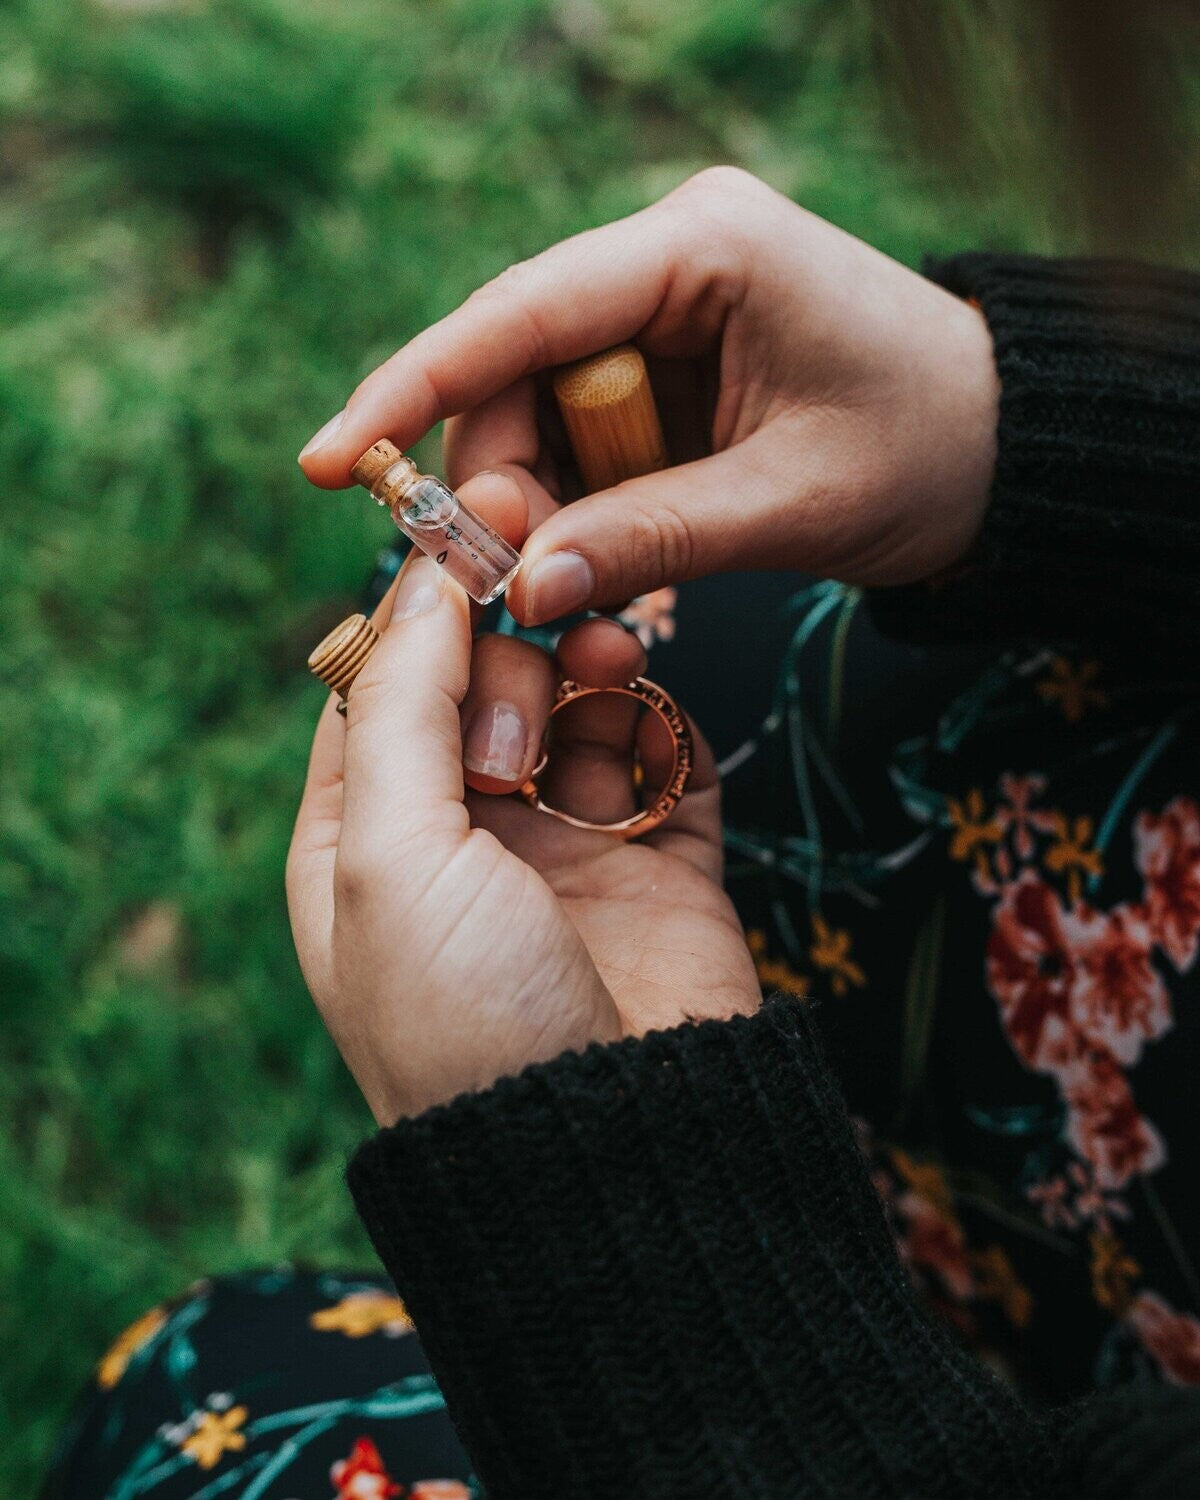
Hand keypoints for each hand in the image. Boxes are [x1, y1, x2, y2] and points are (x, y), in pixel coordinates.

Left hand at [286, 481, 759, 1123]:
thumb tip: (412, 580)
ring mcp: (565, 849)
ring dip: (583, 666)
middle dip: (503, 649)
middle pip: (478, 683)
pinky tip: (646, 700)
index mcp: (365, 847)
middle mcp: (461, 841)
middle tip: (528, 642)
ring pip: (574, 706)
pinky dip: (655, 712)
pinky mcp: (660, 860)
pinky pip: (660, 751)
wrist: (620, 1151)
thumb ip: (398, 707)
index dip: (415, 610)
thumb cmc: (468, 1017)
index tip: (466, 532)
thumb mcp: (389, 857)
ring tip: (601, 654)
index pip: (377, 688)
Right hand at [298, 166, 998, 623]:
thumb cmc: (931, 454)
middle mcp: (669, 261)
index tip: (328, 459)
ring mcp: (667, 315)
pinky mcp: (672, 372)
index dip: (415, 386)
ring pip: (542, 416)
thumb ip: (654, 539)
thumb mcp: (792, 503)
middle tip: (500, 588)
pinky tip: (596, 568)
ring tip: (561, 598)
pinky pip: (586, 442)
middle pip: (517, 372)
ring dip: (538, 512)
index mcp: (705, 247)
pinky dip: (579, 513)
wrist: (1008, 454)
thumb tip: (522, 588)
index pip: (522, 312)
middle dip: (495, 483)